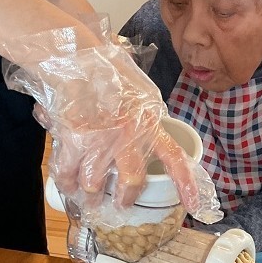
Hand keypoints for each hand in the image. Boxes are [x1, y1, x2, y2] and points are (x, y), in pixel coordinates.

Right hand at [3, 26, 222, 222]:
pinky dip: (67, 184)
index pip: (174, 158)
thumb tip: (156, 140)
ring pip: (95, 184)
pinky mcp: (73, 140)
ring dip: (91, 194)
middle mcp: (128, 134)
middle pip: (131, 183)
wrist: (77, 58)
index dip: (186, 183)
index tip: (194, 204)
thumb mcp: (142, 95)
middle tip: (120, 203)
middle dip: (124, 199)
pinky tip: (69, 185)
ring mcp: (100, 139)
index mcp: (150, 123)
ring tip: (90, 196)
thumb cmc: (110, 74)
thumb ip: (149, 120)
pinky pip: (68, 174)